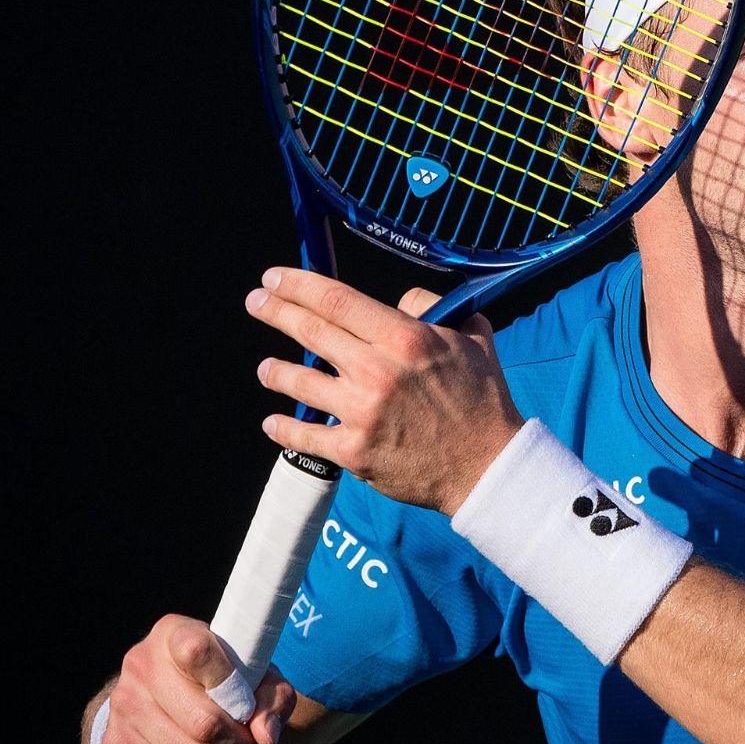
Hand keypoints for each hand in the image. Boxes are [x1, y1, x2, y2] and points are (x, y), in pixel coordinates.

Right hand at [100, 615, 294, 743]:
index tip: (247, 706)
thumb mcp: (254, 676)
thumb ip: (272, 696)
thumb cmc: (219, 682)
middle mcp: (141, 665)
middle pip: (203, 721)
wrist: (157, 705)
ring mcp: (124, 707)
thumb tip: (266, 734)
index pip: (198, 652)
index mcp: (174, 633)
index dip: (229, 683)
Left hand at [245, 268, 525, 514]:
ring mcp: (360, 412)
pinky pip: (304, 435)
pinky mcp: (353, 451)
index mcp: (404, 338)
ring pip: (298, 382)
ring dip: (274, 371)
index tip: (275, 278)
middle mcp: (376, 370)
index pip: (337, 300)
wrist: (488, 465)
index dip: (298, 285)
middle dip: (275, 312)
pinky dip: (282, 427)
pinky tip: (272, 422)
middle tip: (256, 302)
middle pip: (310, 332)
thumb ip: (435, 309)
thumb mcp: (473, 338)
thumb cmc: (483, 400)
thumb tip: (402, 301)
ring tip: (265, 368)